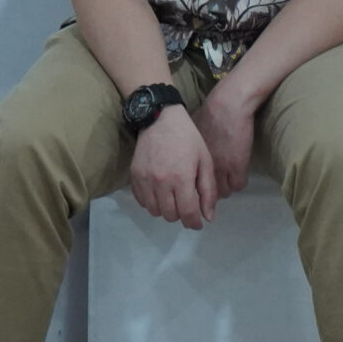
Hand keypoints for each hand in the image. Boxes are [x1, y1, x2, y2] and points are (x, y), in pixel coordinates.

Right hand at [128, 105, 218, 228]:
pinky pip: (142, 202)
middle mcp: (161, 182)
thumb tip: (208, 217)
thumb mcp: (205, 161)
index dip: (194, 223)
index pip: (187, 213)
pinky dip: (152, 203)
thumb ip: (208, 191)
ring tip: (173, 199)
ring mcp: (145, 180)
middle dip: (181, 215)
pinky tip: (160, 193)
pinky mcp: (134, 176)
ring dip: (166, 210)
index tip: (198, 223)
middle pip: (170, 216)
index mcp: (181, 178)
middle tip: (186, 206)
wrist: (160, 119)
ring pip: (155, 212)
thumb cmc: (188, 138)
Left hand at [194, 87, 258, 200]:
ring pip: (224, 192)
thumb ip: (188, 146)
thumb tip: (184, 150)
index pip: (193, 186)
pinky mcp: (238, 167)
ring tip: (228, 176)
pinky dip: (238, 181)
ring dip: (226, 186)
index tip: (202, 184)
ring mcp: (221, 169)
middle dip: (211, 190)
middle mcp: (204, 168)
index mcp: (192, 162)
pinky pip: (238, 185)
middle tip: (216, 182)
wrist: (227, 106)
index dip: (199, 186)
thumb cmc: (208, 113)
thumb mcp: (191, 133)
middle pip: (208, 193)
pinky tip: (238, 172)